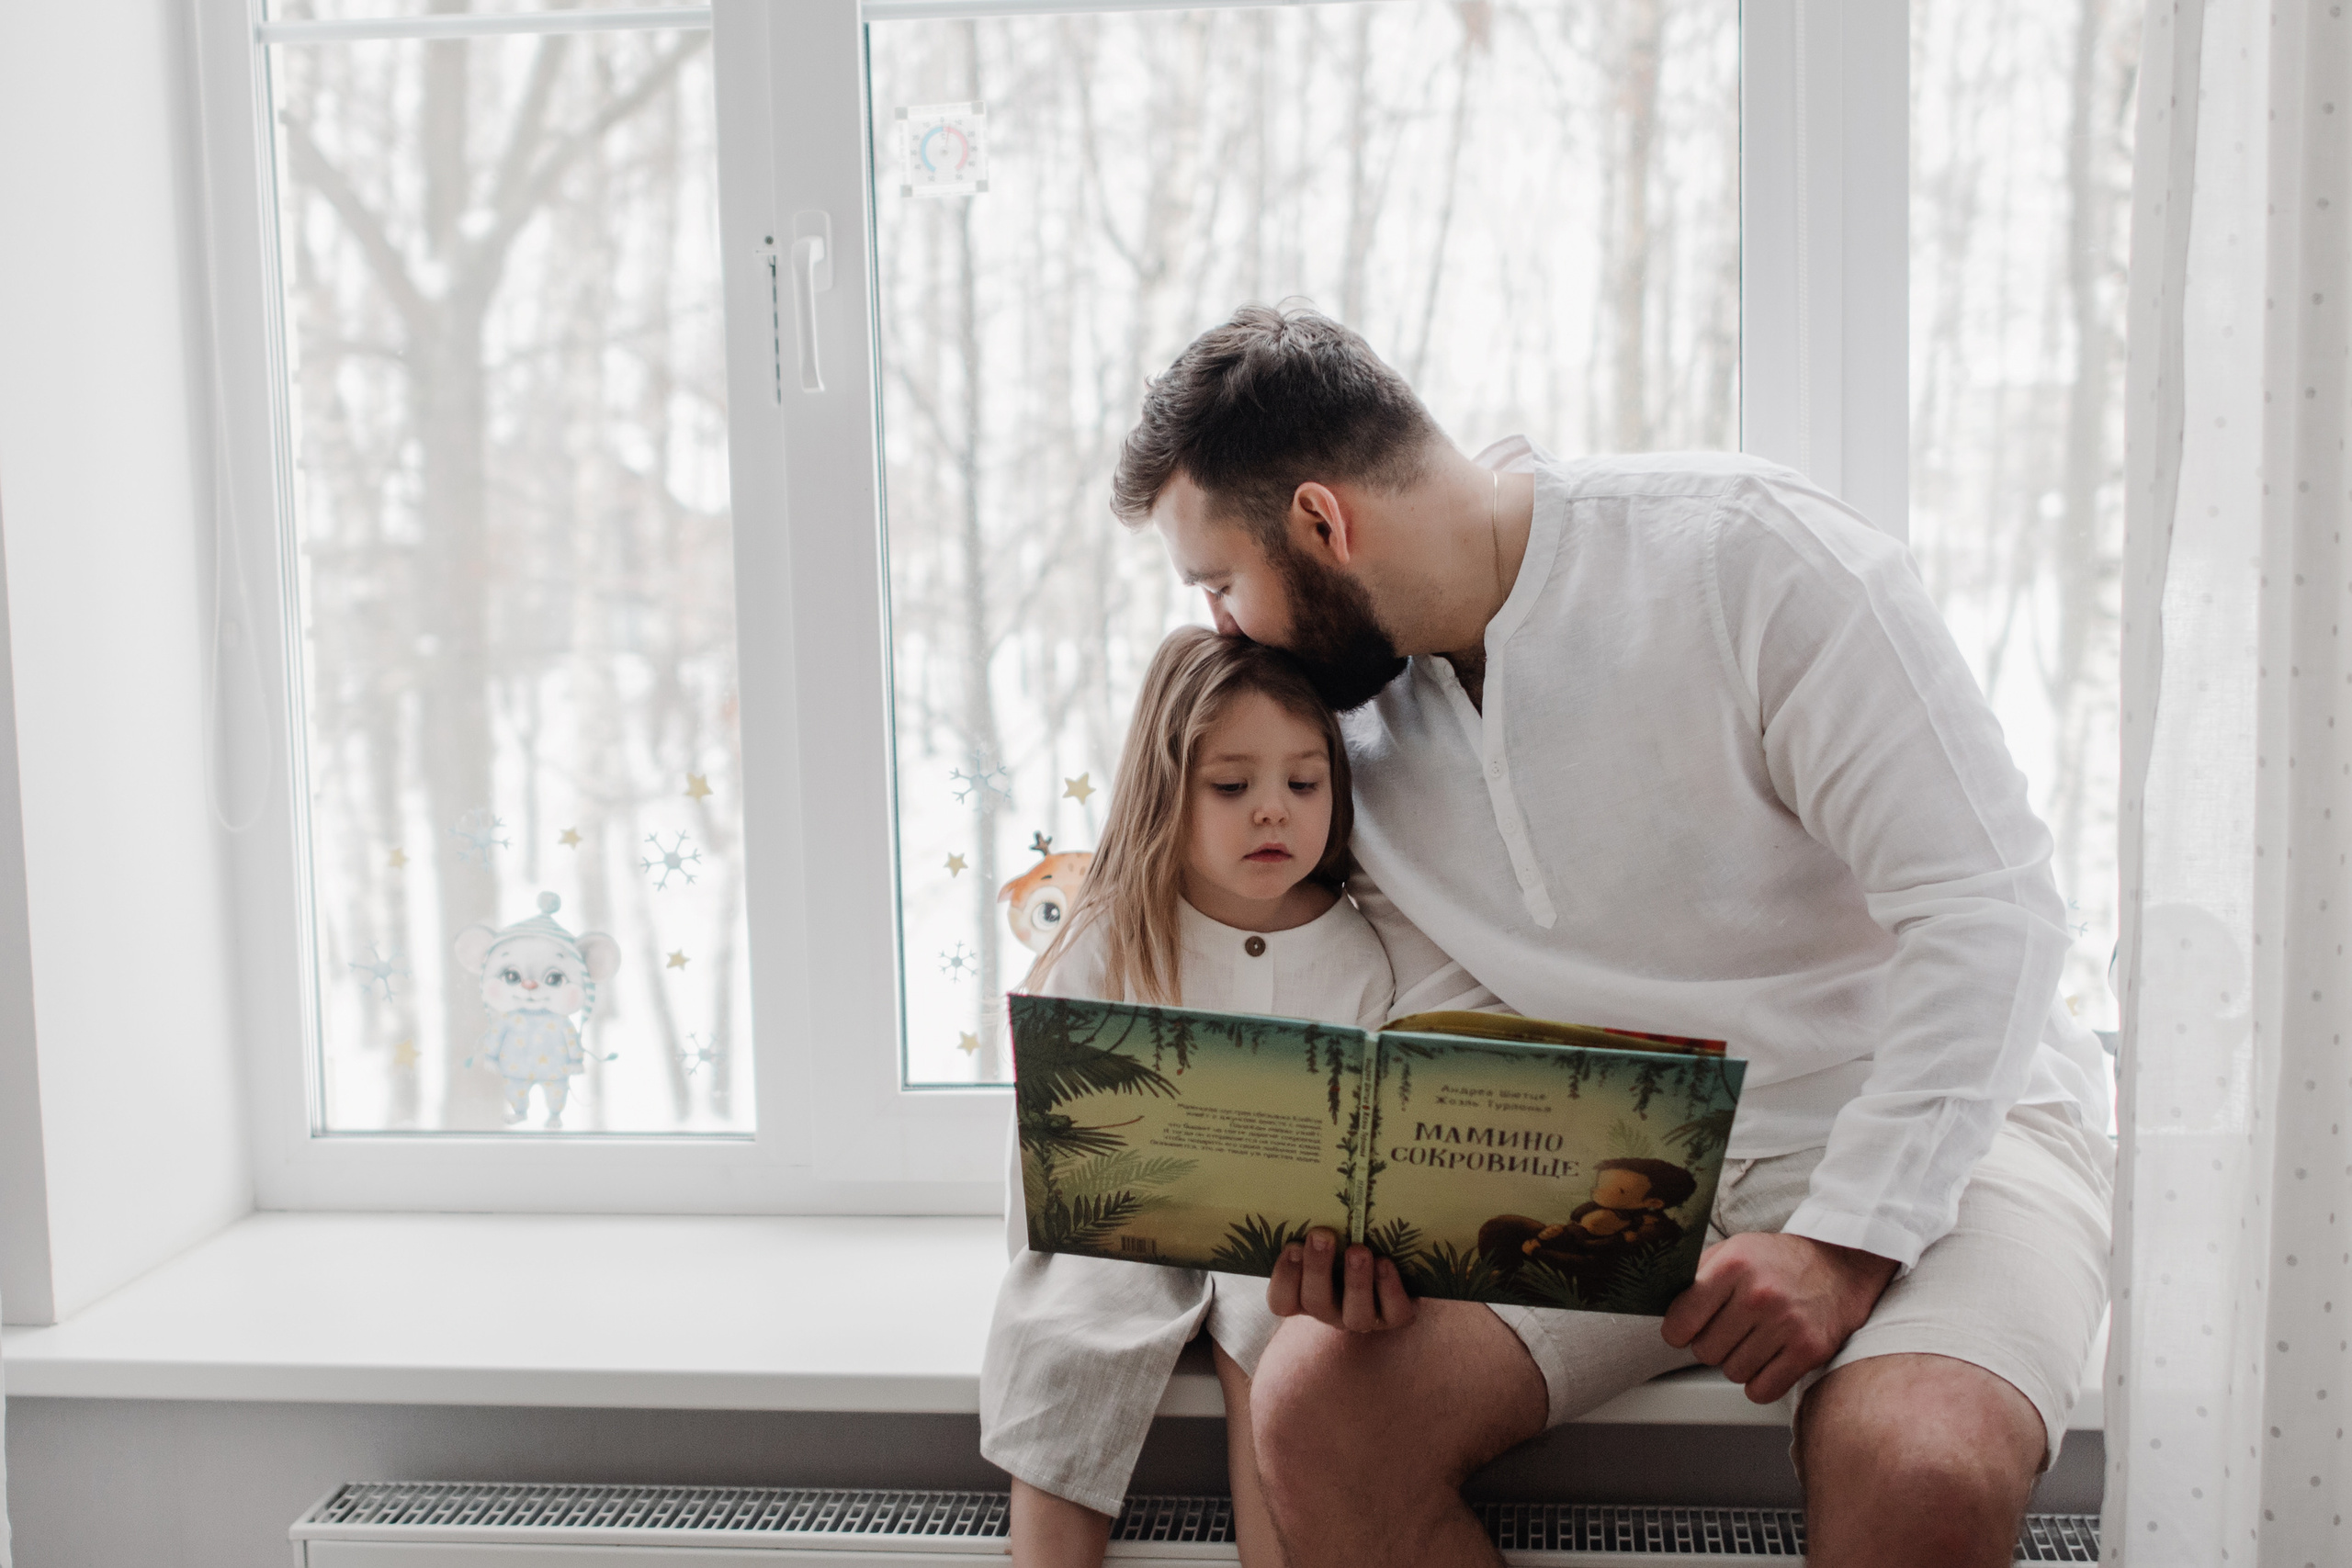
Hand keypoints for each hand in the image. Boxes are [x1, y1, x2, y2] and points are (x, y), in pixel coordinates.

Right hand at [1266, 1227, 1416, 1331]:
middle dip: (1317, 1268)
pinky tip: (1385, 1262)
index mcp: (1306, 1294)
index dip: (1285, 1277)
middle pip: (1316, 1302)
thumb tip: (1306, 1186)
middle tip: (1321, 1235)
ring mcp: (1363, 1318)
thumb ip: (1316, 1228)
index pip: (1282, 1301)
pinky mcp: (1396, 1317)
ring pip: (1354, 1313)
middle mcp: (1331, 1311)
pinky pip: (1393, 1312)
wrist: (1400, 1266)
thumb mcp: (1330, 1238)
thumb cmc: (1350, 1242)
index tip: (1292, 1245)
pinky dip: (1389, 1288)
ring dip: (1355, 1280)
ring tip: (1358, 1250)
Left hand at [1661, 1232, 1897, 1403]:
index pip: (1680, 1321)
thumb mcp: (1733, 1251)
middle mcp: (1759, 1295)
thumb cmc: (1777, 1261)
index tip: (1685, 1329)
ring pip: (1732, 1373)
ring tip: (1752, 1339)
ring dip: (1737, 1362)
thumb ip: (1697, 1278)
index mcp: (1733, 1265)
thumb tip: (1663, 1310)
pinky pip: (1762, 1390)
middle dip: (1710, 1345)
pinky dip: (1759, 1382)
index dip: (1677, 1331)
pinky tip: (1766, 1359)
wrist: (1839, 1265)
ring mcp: (1787, 1324)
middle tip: (1728, 1330)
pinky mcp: (1810, 1350)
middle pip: (1705, 1351)